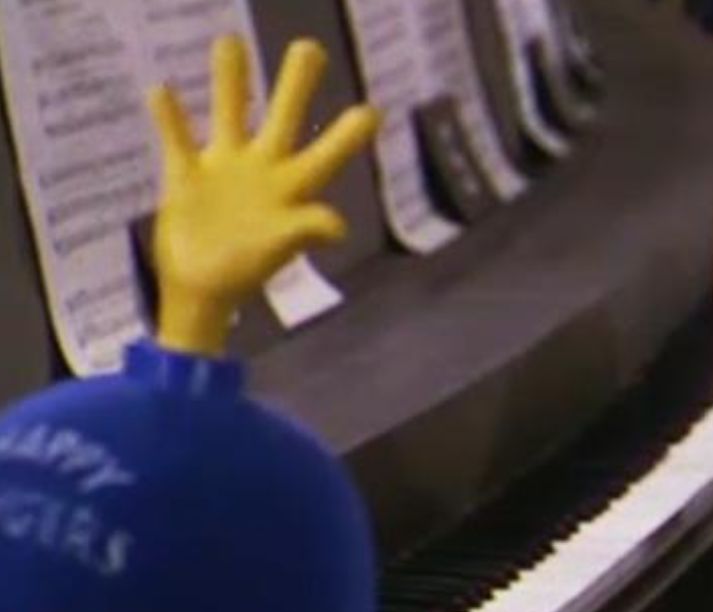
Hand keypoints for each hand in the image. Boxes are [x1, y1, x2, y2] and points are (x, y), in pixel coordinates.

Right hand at [148, 35, 378, 355]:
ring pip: (229, 113)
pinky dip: (169, 118)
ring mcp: (224, 168)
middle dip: (296, 83)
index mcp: (292, 186)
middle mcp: (262, 168)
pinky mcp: (186, 175)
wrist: (200, 289)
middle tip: (310, 48)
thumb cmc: (246, 271)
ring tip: (229, 41)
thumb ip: (306, 229)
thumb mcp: (280, 249)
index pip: (326, 154)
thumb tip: (337, 225)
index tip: (372, 109)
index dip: (348, 135)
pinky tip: (160, 91)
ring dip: (229, 80)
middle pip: (283, 116)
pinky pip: (177, 139)